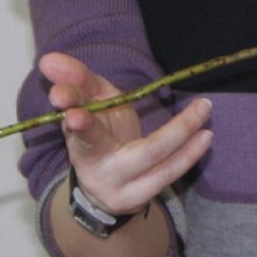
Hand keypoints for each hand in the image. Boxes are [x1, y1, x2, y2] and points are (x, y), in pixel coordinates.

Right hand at [40, 52, 212, 214]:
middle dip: (162, 128)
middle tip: (192, 105)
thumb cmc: (99, 135)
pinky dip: (189, 154)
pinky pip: (168, 174)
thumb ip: (77, 81)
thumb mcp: (88, 105)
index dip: (73, 111)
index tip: (62, 97)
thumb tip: (50, 59)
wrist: (102, 188)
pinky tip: (206, 135)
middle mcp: (96, 166)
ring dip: (183, 132)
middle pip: (117, 145)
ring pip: (153, 158)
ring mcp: (119, 185)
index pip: (77, 126)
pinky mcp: (140, 196)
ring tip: (205, 108)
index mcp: (78, 141)